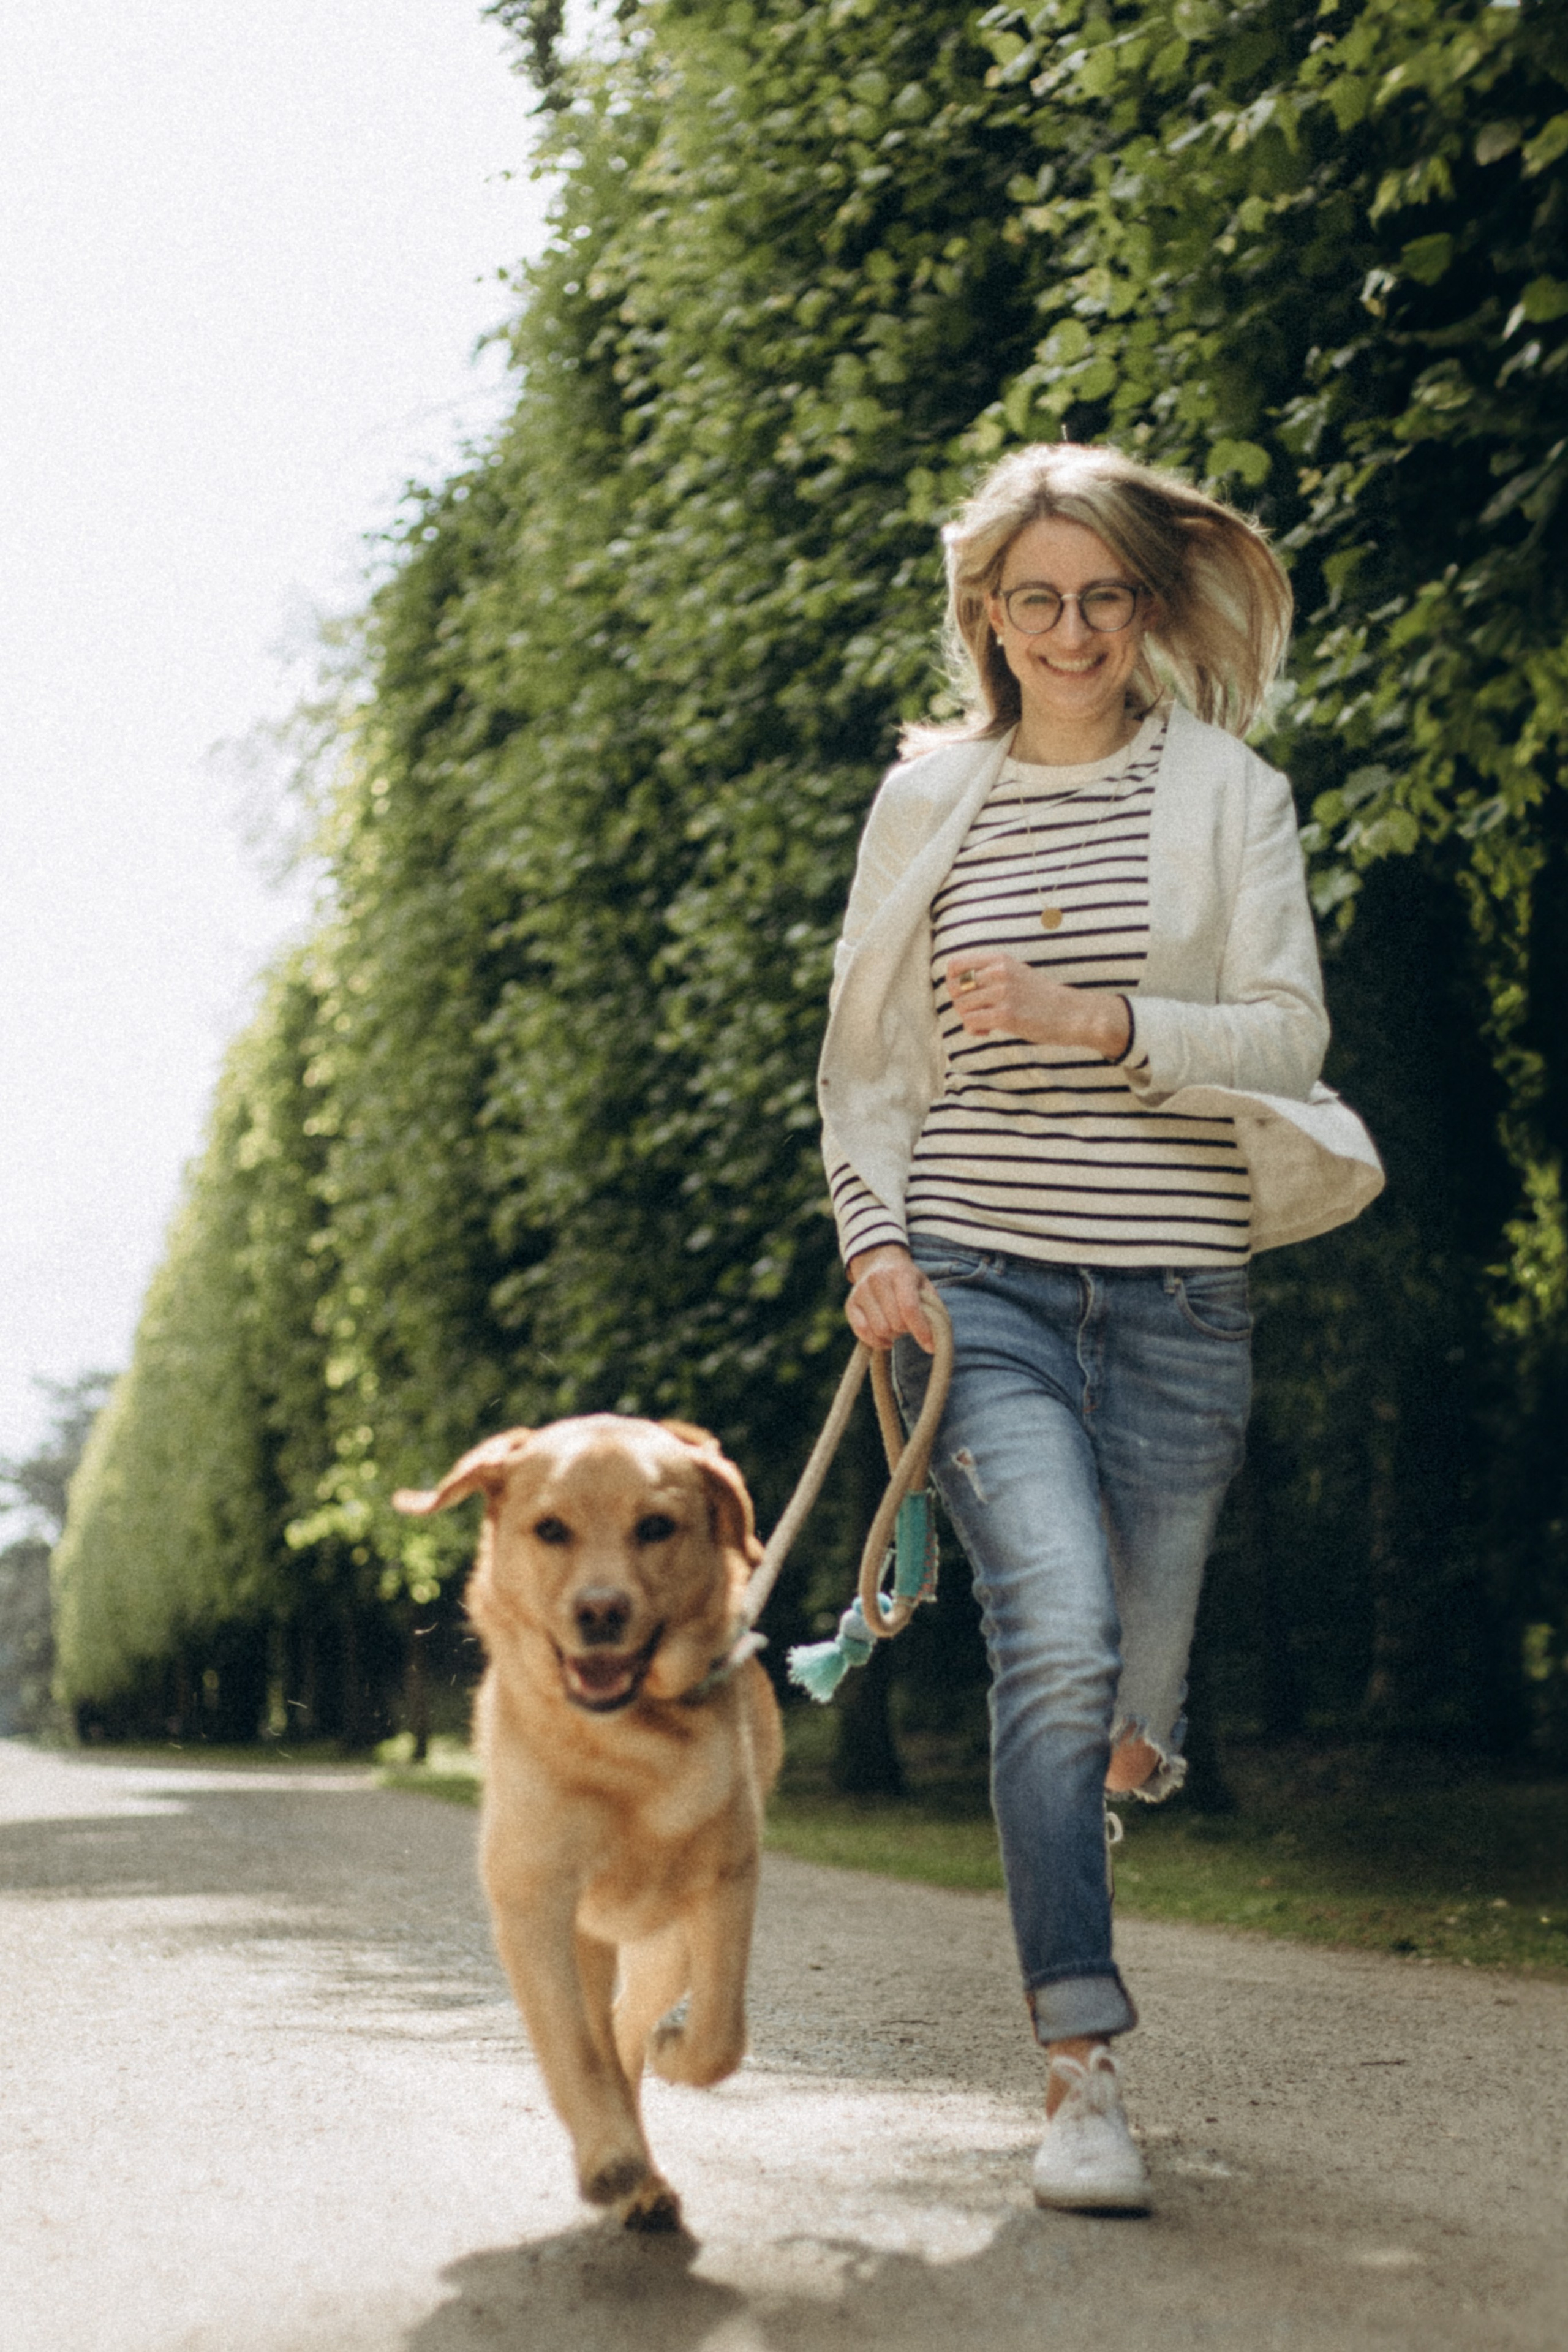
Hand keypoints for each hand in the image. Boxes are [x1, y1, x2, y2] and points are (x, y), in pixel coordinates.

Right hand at [845, 1243, 936, 1352]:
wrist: (879, 1263)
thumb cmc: (908, 1280)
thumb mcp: (924, 1286)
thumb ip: (932, 1309)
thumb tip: (934, 1340)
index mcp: (900, 1273)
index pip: (909, 1308)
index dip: (921, 1331)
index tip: (930, 1347)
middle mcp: (877, 1279)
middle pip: (895, 1322)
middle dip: (906, 1330)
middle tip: (909, 1325)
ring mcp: (861, 1291)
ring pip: (880, 1330)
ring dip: (892, 1335)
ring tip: (896, 1326)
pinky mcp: (850, 1304)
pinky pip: (862, 1332)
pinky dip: (876, 1341)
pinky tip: (886, 1338)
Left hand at [945, 954, 1129, 1058]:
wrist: (1072, 1013)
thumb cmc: (1042, 997)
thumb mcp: (1016, 973)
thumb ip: (990, 974)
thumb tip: (956, 986)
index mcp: (999, 960)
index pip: (955, 964)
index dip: (951, 982)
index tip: (963, 995)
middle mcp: (999, 972)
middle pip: (956, 988)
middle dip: (960, 1004)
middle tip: (976, 1013)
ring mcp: (1002, 993)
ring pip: (962, 1006)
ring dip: (968, 1019)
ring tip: (985, 1024)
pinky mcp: (1006, 1014)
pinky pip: (971, 1022)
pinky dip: (974, 1029)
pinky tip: (987, 1032)